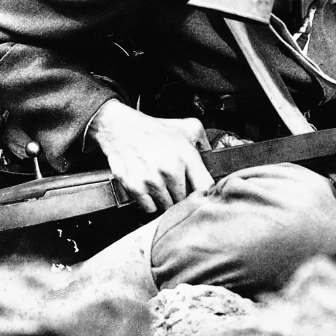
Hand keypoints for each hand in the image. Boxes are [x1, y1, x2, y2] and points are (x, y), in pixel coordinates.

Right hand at [88, 100, 214, 213]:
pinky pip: (150, 208)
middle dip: (182, 195)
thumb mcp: (186, 126)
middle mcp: (170, 169)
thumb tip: (216, 158)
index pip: (206, 188)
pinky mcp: (135, 187)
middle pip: (186, 200)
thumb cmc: (154, 129)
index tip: (202, 194)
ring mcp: (152, 180)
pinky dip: (150, 202)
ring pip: (168, 206)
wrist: (119, 128)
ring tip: (161, 184)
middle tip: (175, 185)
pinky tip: (148, 188)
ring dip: (166, 200)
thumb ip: (205, 142)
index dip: (205, 194)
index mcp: (186, 155)